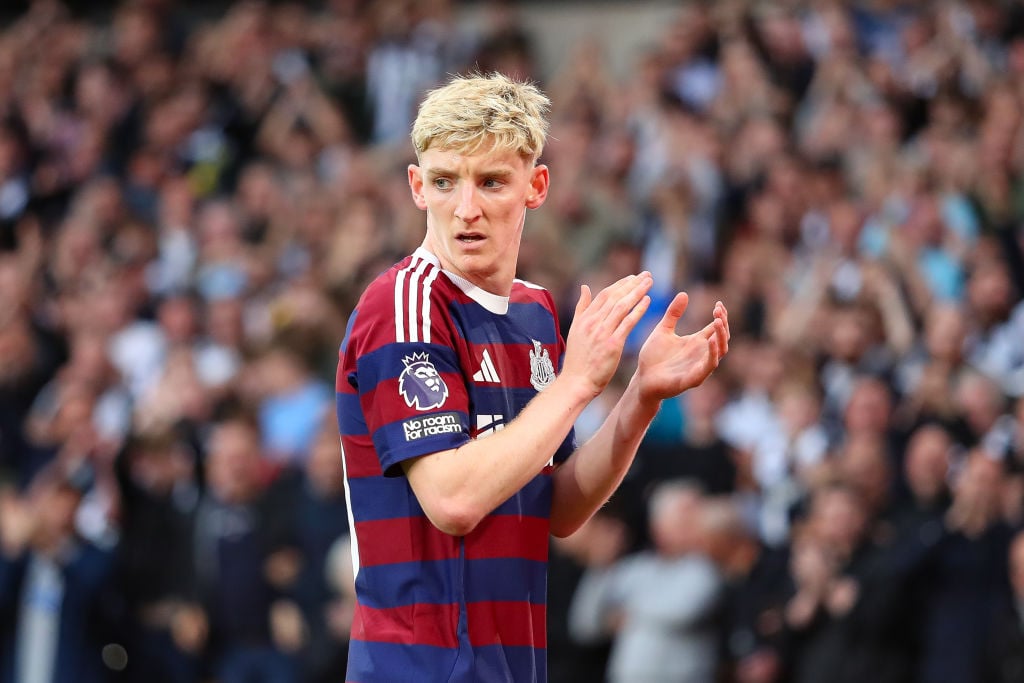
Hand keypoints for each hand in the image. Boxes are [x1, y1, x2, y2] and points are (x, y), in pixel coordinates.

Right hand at [562, 273, 652, 397]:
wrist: (576, 382)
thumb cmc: (577, 360)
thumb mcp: (575, 330)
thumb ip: (581, 308)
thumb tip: (584, 287)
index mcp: (585, 318)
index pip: (604, 294)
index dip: (620, 284)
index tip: (632, 277)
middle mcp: (593, 322)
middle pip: (615, 297)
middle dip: (632, 284)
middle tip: (646, 275)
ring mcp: (602, 332)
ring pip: (622, 306)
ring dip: (637, 292)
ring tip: (649, 283)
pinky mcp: (612, 344)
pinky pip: (627, 323)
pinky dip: (638, 310)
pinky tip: (647, 301)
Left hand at [635, 295, 728, 402]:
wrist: (642, 379)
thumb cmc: (653, 357)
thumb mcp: (663, 330)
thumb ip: (673, 314)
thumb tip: (684, 293)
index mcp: (696, 343)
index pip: (716, 328)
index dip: (721, 316)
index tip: (718, 304)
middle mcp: (701, 354)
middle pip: (722, 338)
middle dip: (723, 324)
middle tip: (718, 310)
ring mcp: (699, 367)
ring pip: (720, 352)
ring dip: (721, 336)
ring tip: (718, 321)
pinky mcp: (693, 379)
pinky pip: (708, 367)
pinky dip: (712, 354)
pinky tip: (710, 341)